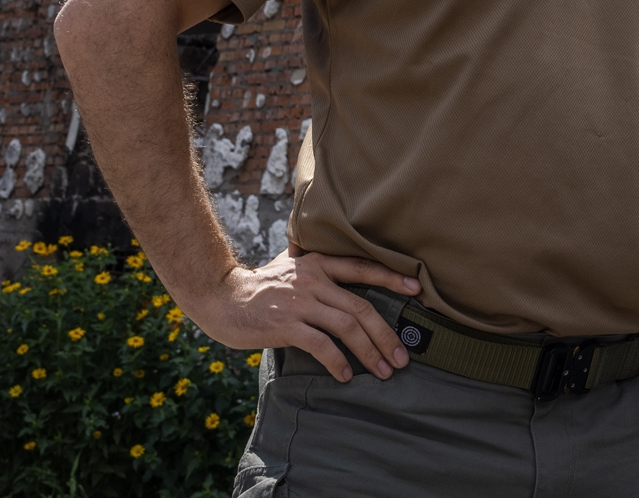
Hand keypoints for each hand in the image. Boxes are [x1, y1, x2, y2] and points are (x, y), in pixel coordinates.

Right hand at [180, 249, 422, 382]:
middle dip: (387, 335)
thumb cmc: (258, 286)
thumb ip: (315, 267)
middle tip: (402, 357)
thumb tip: (341, 271)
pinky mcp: (287, 324)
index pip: (362, 267)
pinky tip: (346, 375)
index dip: (392, 278)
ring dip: (370, 352)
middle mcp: (314, 279)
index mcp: (318, 262)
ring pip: (348, 327)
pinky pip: (322, 345)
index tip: (417, 290)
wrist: (221, 298)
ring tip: (383, 371)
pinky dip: (338, 362)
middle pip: (362, 307)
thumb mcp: (289, 265)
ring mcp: (300, 301)